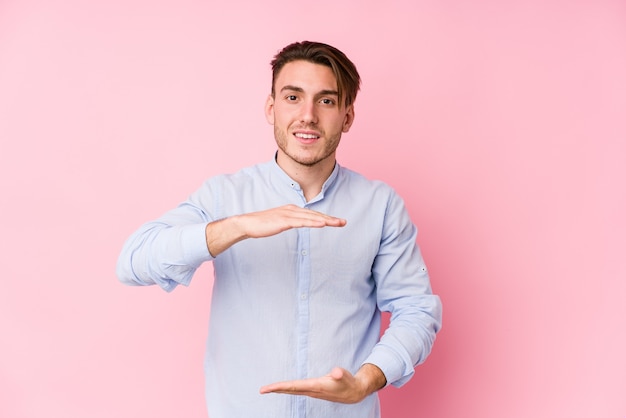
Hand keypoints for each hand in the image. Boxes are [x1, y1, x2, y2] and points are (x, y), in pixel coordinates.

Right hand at [206, 204, 345, 255]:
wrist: (247, 223)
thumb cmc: (262, 224)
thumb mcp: (280, 222)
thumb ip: (290, 222)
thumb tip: (299, 224)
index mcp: (292, 210)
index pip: (312, 214)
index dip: (326, 218)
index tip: (337, 222)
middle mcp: (292, 210)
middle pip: (315, 215)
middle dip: (330, 218)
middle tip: (344, 222)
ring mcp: (288, 214)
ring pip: (311, 217)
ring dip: (326, 220)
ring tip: (338, 223)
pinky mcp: (284, 220)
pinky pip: (301, 222)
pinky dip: (313, 223)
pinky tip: (322, 225)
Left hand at [259, 364, 385, 403]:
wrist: (354, 393)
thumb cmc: (348, 382)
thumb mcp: (345, 376)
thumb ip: (340, 374)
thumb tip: (337, 372)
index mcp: (316, 386)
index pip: (294, 386)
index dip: (280, 387)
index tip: (268, 388)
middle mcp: (311, 391)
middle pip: (290, 390)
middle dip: (275, 390)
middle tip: (261, 390)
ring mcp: (312, 392)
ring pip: (293, 391)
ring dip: (280, 390)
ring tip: (268, 389)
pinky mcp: (314, 390)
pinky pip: (297, 390)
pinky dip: (288, 389)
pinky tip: (283, 388)